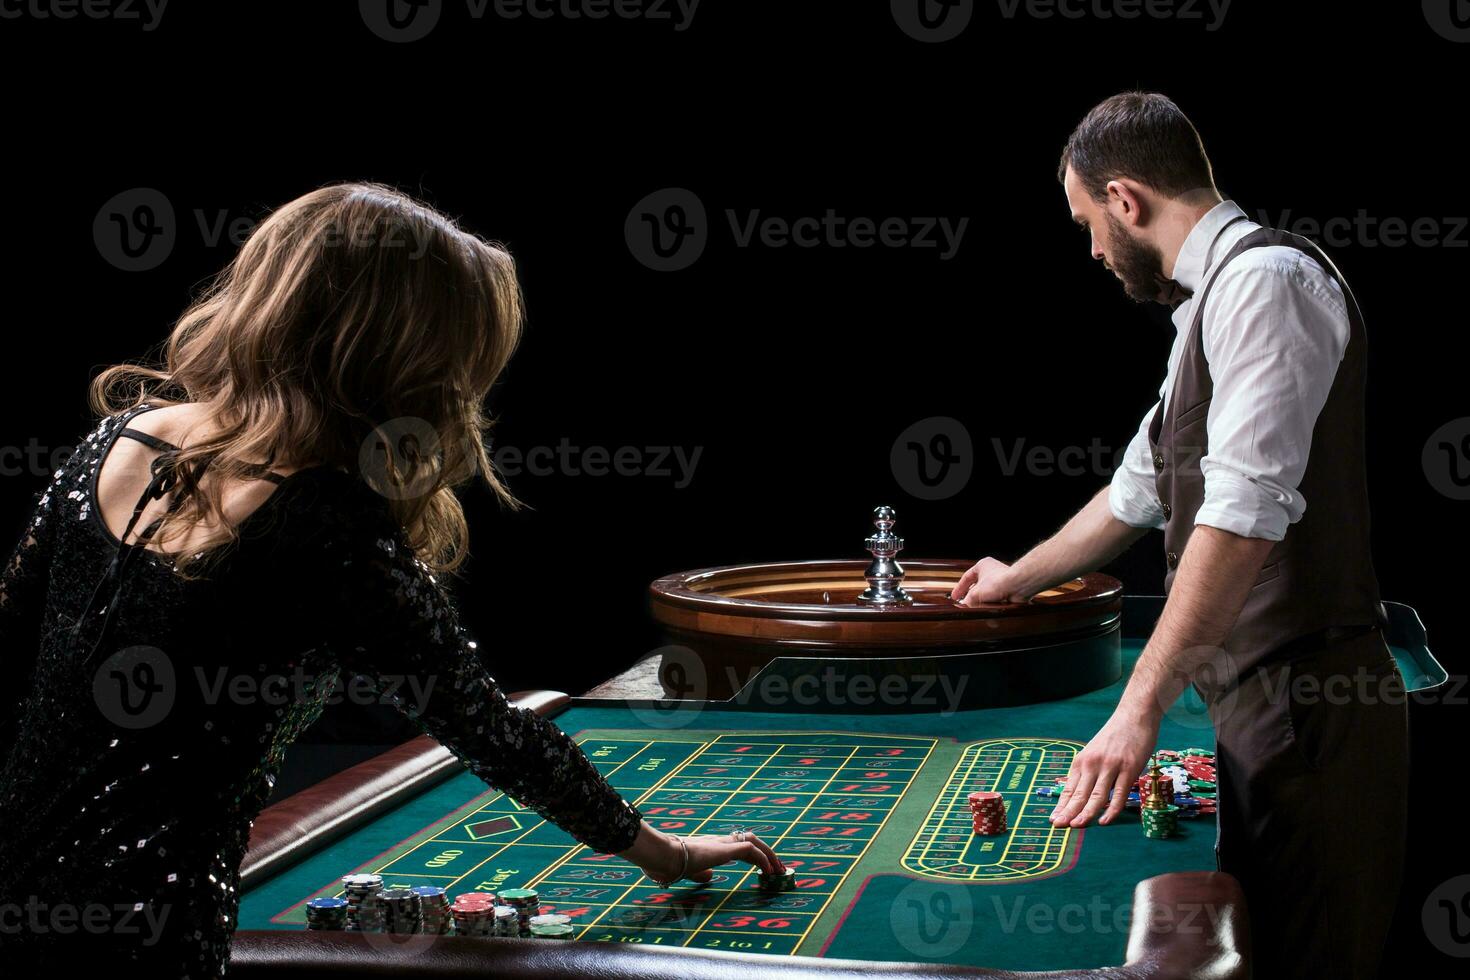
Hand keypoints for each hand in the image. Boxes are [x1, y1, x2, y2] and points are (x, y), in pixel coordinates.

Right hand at [621, 823, 783, 884]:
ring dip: (769, 854)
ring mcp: (722, 843)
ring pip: (754, 841)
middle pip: (750, 840)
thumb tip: (710, 877)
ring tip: (779, 869)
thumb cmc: (669, 863)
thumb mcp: (688, 871)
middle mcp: (719, 841)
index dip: (754, 856)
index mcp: (711, 846)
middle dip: (767, 853)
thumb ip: (700, 873)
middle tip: (779, 868)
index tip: (764, 868)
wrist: (664, 855)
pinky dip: (762, 859)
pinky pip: (750, 850)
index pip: (738, 845)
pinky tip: (768, 871)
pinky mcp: (725, 848)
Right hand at [951, 556, 1021, 604]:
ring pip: (987, 592)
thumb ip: (968, 600)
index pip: (967, 577)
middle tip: (966, 603)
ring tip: (977, 608)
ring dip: (982, 601)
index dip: (959, 588)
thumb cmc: (998, 582)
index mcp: (982, 565)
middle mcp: (992, 570)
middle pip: (977, 585)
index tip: (955, 597)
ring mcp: (1001, 579)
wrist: (1017, 586)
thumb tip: (965, 606)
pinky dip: (992, 603)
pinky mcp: (1008, 589)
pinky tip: (988, 609)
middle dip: (971, 596)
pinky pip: (996, 597)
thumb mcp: (976, 593)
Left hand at [1049, 703, 1161, 827]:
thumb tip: (1083, 794)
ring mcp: (1110, 766)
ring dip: (1085, 813)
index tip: (1053, 820)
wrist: (1134, 716)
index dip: (1062, 806)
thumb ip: (1090, 772)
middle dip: (1068, 812)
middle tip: (1058, 827)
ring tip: (1076, 826)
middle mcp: (1093, 764)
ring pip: (1096, 796)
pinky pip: (1118, 794)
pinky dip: (1111, 809)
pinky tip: (1104, 820)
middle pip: (1079, 794)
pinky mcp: (1128, 768)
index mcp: (1082, 761)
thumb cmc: (1116, 736)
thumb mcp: (1095, 752)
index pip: (1070, 789)